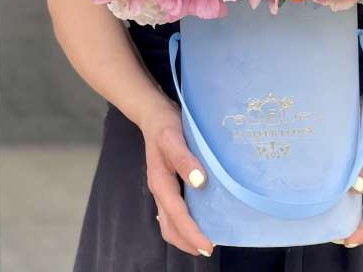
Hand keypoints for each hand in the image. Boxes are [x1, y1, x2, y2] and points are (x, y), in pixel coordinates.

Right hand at [139, 97, 213, 257]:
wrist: (153, 113)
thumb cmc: (164, 125)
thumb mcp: (174, 138)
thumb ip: (185, 159)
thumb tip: (200, 182)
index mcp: (160, 182)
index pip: (176, 215)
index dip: (191, 233)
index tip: (207, 246)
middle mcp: (160, 189)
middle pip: (170, 226)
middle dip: (187, 241)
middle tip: (209, 248)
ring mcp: (163, 187)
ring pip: (170, 220)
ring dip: (185, 233)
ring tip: (205, 238)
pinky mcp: (168, 182)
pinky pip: (174, 209)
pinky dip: (184, 220)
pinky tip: (200, 216)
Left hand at [342, 96, 362, 247]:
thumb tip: (357, 188)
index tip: (348, 239)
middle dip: (354, 230)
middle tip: (331, 235)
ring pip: (360, 210)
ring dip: (347, 220)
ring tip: (327, 225)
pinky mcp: (358, 176)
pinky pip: (352, 197)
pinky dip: (342, 205)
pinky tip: (328, 204)